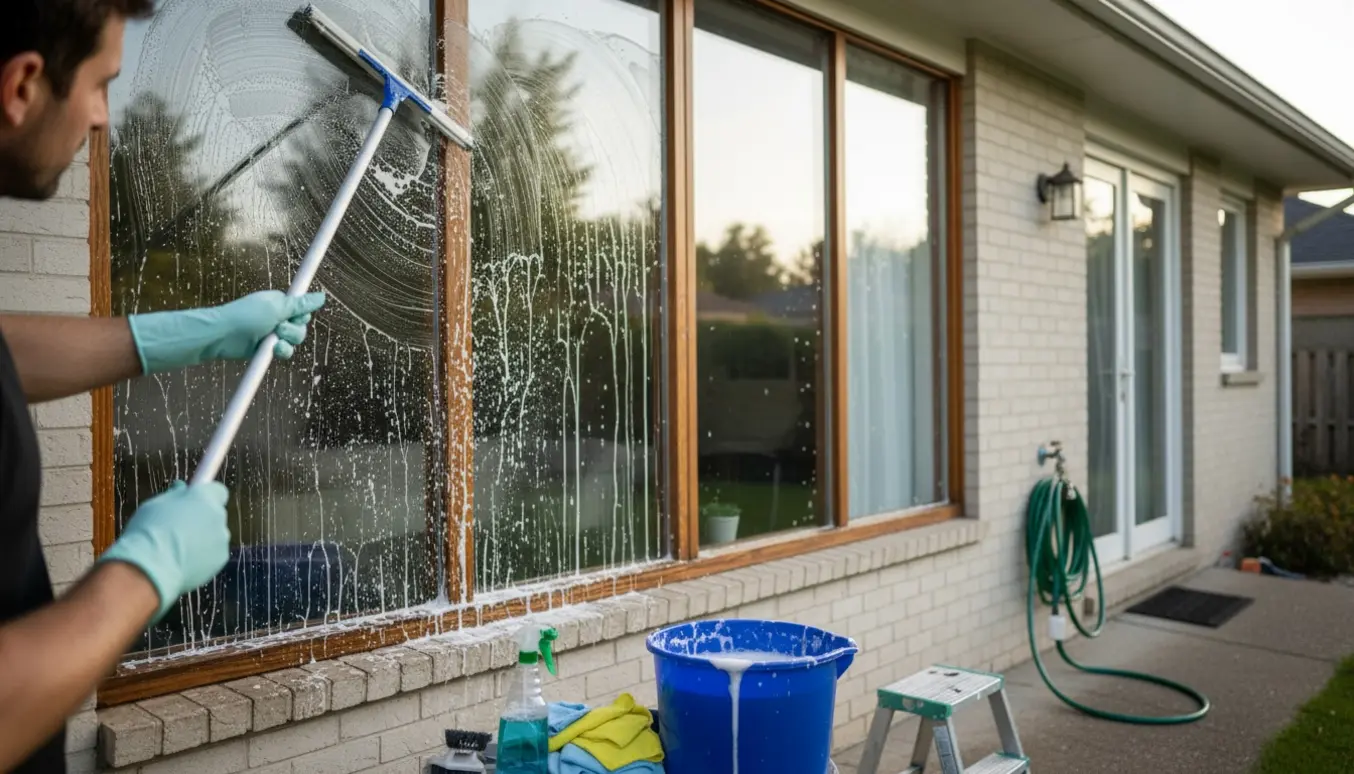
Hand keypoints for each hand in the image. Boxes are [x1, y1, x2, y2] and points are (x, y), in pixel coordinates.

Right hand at [96, 482, 231, 621]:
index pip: (217, 490)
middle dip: (202, 519)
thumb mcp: (155, 505)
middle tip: (179, 527)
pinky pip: (213, 554)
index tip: (192, 502)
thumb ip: (175, 495)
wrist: (151, 566)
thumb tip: (181, 488)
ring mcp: (222, 538)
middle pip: (214, 514)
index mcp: (204, 497)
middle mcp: (218, 515)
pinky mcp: (220, 559)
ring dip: (202, 539)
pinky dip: (202, 556)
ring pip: (214, 535)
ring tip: (177, 549)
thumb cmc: (149, 531)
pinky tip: (181, 561)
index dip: (204, 496)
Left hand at [128, 290, 326, 374]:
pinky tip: (273, 350)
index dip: (302, 314)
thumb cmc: (245, 316)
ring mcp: (272, 333)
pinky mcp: (267, 348)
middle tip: (279, 328)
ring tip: (273, 341)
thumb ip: (300, 304)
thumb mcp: (277, 307)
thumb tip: (321, 296)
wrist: (223, 335)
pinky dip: (282, 351)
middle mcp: (278, 317)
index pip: (302, 308)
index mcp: (280, 303)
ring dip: (287, 341)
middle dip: (293, 330)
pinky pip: (285, 351)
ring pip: (295, 340)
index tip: (295, 316)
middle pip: (301, 326)